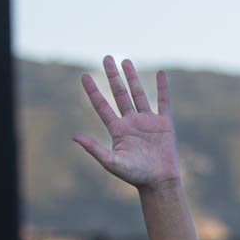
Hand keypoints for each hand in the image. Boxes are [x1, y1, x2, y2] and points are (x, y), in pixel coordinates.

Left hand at [73, 57, 180, 190]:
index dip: (93, 90)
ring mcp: (148, 121)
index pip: (102, 105)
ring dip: (132, 77)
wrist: (159, 182)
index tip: (85, 76)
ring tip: (125, 61)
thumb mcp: (111, 162)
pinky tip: (161, 74)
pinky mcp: (164, 124)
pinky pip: (163, 102)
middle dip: (113, 76)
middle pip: (119, 94)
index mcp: (117, 129)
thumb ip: (94, 148)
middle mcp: (131, 121)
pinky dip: (162, 88)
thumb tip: (74, 136)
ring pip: (138, 94)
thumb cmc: (135, 175)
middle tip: (107, 58)